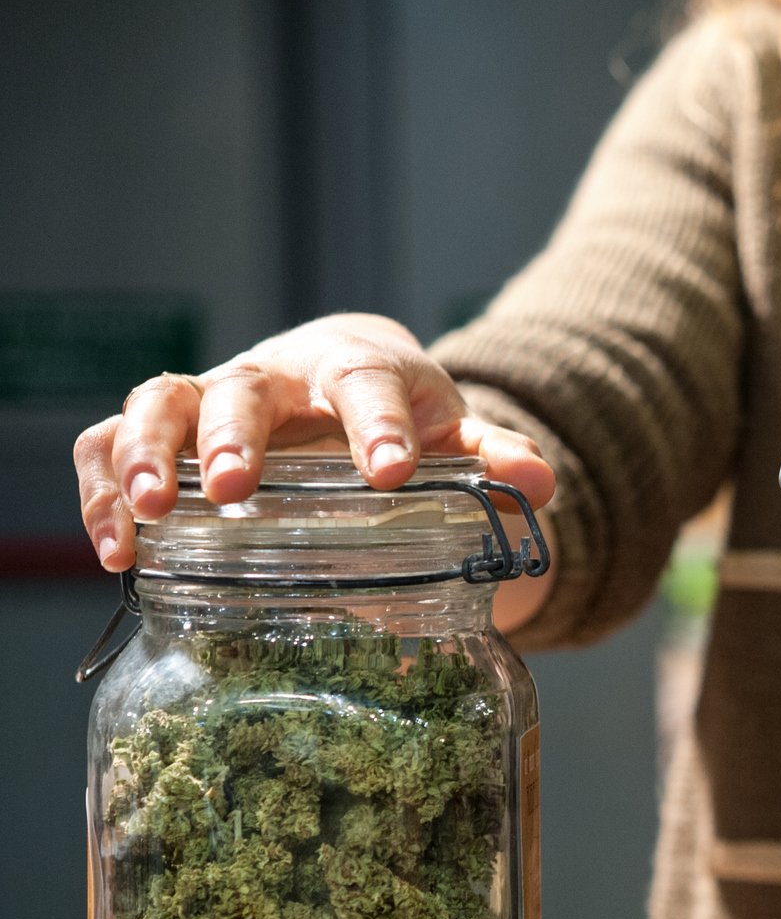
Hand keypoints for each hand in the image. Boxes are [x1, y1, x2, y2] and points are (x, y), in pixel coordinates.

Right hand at [75, 313, 554, 570]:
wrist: (353, 384)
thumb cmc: (403, 416)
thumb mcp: (454, 434)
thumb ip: (494, 457)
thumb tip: (543, 483)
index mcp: (357, 371)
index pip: (366, 385)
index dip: (376, 425)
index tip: (388, 472)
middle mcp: (275, 377)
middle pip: (244, 387)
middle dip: (234, 436)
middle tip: (232, 490)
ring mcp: (213, 399)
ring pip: (161, 401)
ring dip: (146, 453)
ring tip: (148, 513)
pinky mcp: (168, 431)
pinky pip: (110, 441)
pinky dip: (100, 485)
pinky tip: (116, 548)